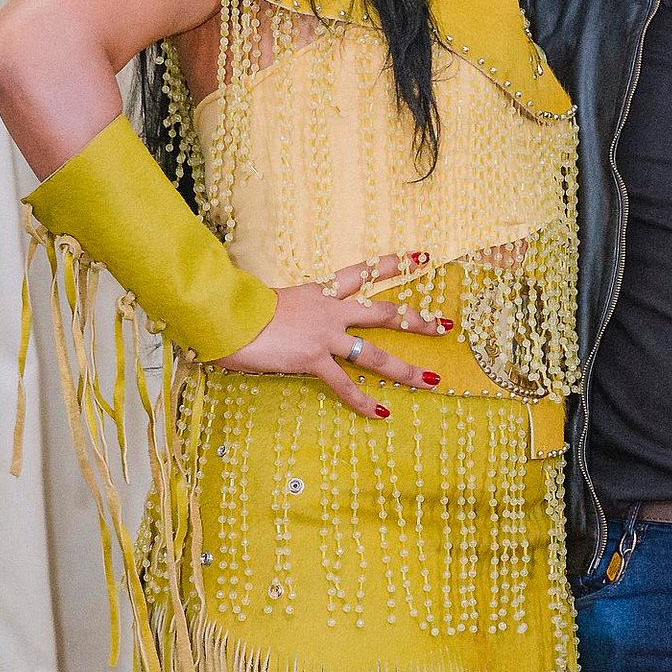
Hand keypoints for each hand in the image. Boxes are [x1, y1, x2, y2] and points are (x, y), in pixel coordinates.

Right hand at [218, 253, 450, 419]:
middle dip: (417, 320)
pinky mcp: (313, 359)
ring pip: (375, 354)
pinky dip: (364, 402)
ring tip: (431, 380)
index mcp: (319, 292)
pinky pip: (345, 385)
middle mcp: (329, 311)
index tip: (422, 258)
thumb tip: (276, 318)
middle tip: (445, 325)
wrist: (225, 315)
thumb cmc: (237, 308)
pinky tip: (383, 414)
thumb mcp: (267, 301)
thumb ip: (284, 311)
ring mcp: (324, 336)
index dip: (394, 264)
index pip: (362, 273)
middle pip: (384, 313)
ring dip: (405, 370)